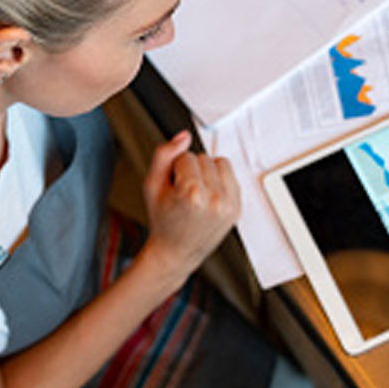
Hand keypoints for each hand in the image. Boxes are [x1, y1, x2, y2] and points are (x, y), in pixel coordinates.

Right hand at [139, 131, 240, 281]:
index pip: (186, 156)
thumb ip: (163, 155)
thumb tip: (183, 136)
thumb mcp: (151, 186)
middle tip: (182, 193)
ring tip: (196, 193)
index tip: (172, 188)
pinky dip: (219, 182)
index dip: (175, 169)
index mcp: (192, 194)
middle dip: (191, 170)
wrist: (176, 251)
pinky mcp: (237, 208)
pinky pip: (231, 176)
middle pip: (204, 158)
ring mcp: (228, 205)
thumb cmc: (162, 221)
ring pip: (219, 163)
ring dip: (207, 173)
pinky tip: (208, 197)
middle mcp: (214, 200)